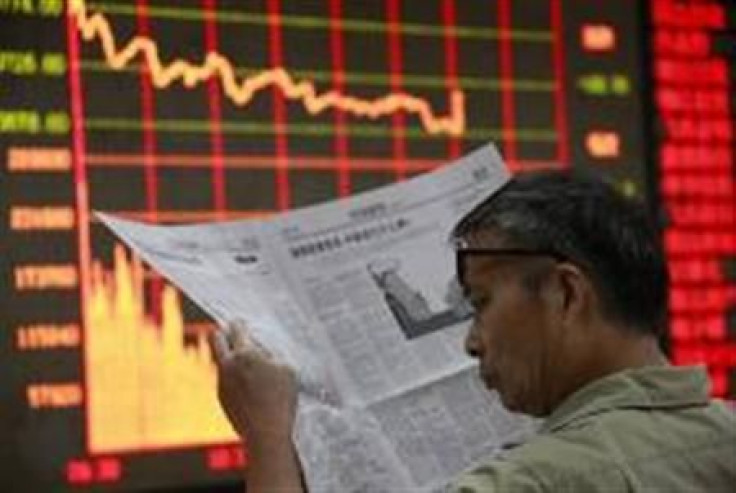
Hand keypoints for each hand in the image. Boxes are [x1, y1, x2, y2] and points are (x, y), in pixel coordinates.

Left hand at [209, 320, 304, 491]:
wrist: (266, 433)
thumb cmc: (281, 400)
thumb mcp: (287, 369)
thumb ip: (272, 355)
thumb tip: (263, 352)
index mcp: (245, 353)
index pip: (237, 329)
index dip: (239, 323)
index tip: (240, 321)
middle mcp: (228, 365)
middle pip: (216, 338)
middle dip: (223, 332)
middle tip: (230, 332)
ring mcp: (222, 381)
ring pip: (219, 360)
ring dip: (228, 355)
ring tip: (243, 359)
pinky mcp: (221, 396)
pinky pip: (224, 378)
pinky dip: (232, 375)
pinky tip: (246, 381)